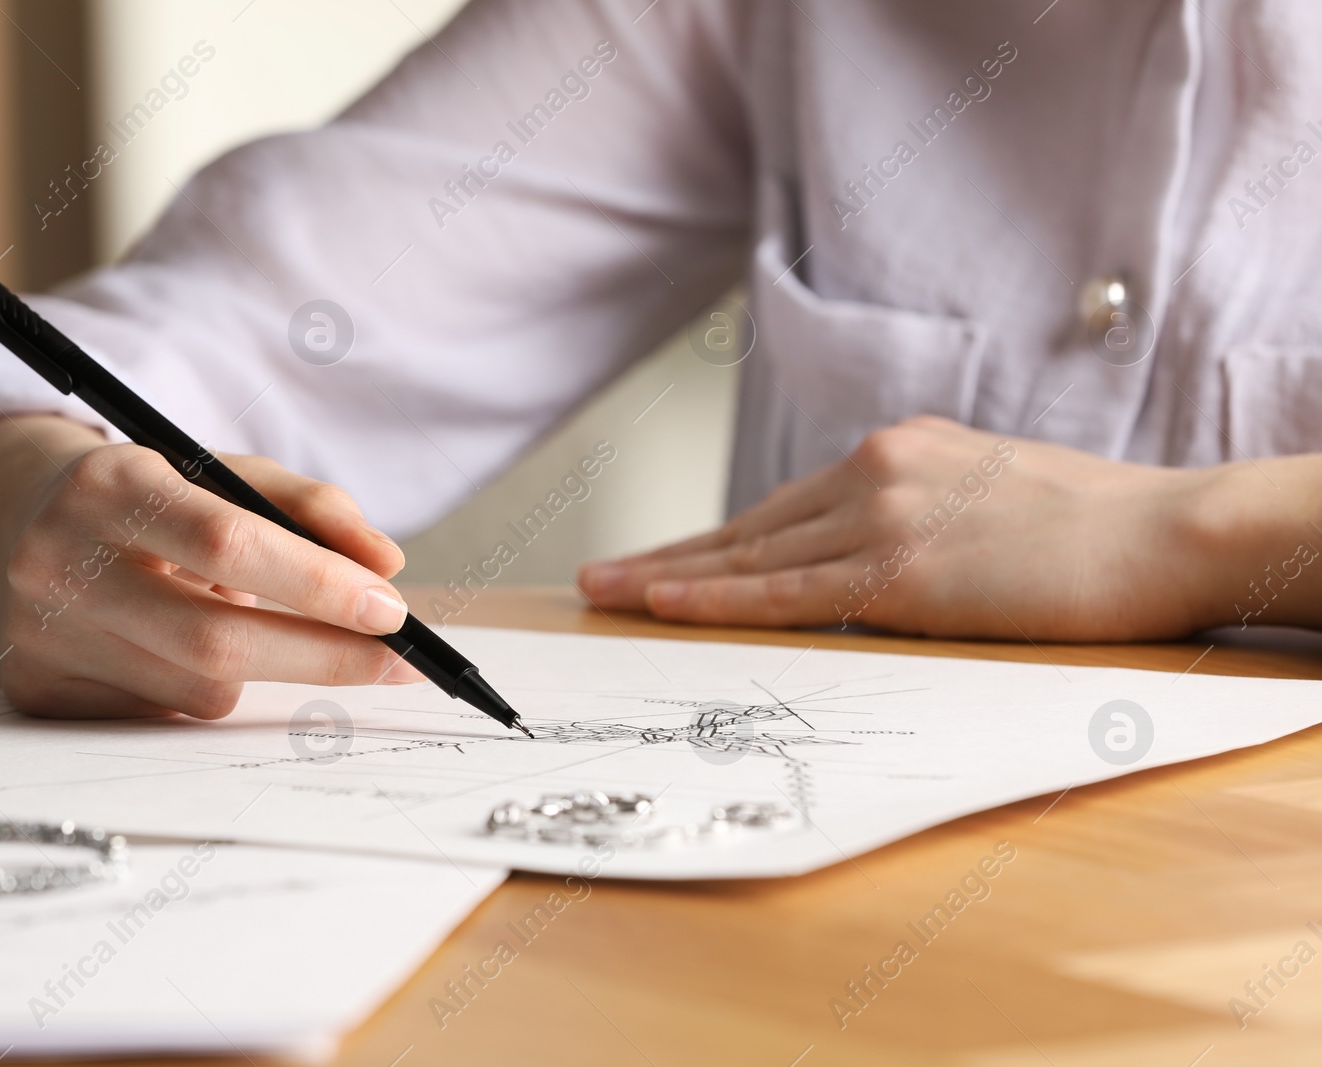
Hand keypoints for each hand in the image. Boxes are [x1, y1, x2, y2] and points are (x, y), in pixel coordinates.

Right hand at [0, 416, 417, 718]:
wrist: (18, 518)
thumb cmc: (150, 497)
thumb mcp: (223, 473)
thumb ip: (311, 508)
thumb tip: (387, 564)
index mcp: (113, 485)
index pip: (229, 544)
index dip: (319, 585)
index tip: (393, 612)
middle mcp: (60, 559)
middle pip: (215, 640)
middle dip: (323, 657)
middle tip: (397, 663)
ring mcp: (41, 633)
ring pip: (198, 689)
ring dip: (260, 669)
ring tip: (254, 625)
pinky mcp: (38, 690)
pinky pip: (164, 714)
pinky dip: (203, 687)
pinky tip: (188, 648)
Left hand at [578, 416, 1232, 640]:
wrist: (1168, 531)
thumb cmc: (1096, 524)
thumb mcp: (993, 495)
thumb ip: (927, 511)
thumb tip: (885, 551)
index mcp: (899, 451)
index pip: (784, 509)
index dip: (715, 543)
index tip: (662, 562)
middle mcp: (876, 469)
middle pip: (748, 528)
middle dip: (668, 558)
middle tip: (597, 577)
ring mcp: (884, 515)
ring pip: (751, 557)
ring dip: (668, 579)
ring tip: (603, 593)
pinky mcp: (900, 569)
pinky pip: (787, 591)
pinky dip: (718, 600)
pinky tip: (663, 604)